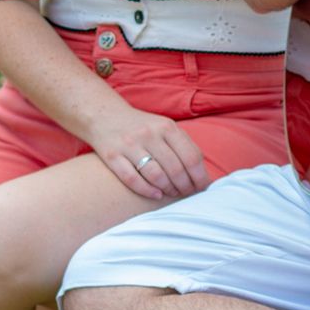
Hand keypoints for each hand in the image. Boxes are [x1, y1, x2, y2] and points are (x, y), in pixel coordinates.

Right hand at [87, 99, 208, 199]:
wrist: (105, 115)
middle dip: (185, 186)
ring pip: (155, 175)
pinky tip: (156, 194)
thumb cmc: (143, 127)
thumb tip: (203, 174)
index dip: (200, 177)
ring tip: (172, 192)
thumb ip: (184, 145)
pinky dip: (147, 191)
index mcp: (166, 126)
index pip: (191, 157)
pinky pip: (132, 179)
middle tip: (188, 193)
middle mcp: (148, 134)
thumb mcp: (165, 127)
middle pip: (175, 168)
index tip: (204, 188)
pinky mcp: (112, 156)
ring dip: (168, 189)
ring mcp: (129, 145)